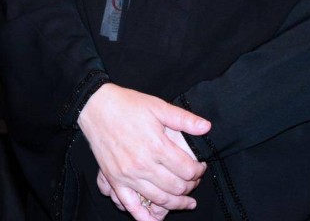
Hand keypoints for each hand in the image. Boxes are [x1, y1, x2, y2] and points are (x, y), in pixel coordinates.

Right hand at [78, 83, 210, 217]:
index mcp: (157, 146)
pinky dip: (145, 217)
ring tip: (186, 201)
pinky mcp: (115, 182)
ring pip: (159, 199)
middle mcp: (143, 165)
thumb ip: (184, 119)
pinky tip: (156, 219)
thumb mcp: (159, 106)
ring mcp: (128, 176)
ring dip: (176, 203)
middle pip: (176, 187)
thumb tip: (207, 127)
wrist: (97, 108)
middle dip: (190, 187)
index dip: (199, 171)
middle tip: (194, 182)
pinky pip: (131, 207)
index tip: (201, 167)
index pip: (187, 169)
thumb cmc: (129, 105)